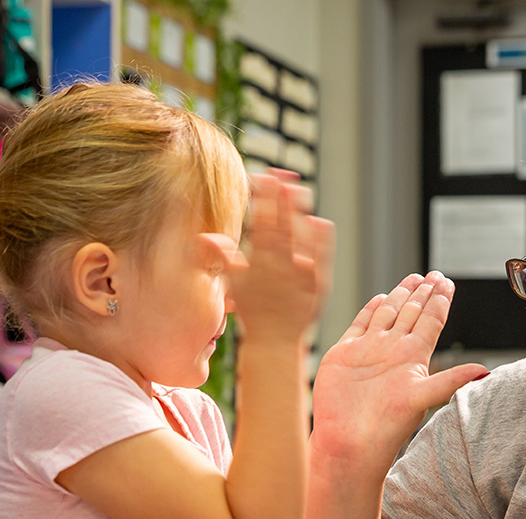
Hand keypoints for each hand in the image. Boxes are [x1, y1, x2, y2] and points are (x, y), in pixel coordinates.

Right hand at [227, 173, 334, 344]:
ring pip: (302, 235)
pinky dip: (320, 237)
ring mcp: (302, 273)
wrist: (275, 341)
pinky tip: (317, 219)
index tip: (261, 176)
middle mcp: (280, 266)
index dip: (261, 198)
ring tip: (298, 188)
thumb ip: (223, 257)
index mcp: (258, 263)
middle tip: (281, 171)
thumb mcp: (233, 284)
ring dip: (300, 210)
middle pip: (282, 223)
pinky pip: (322, 254)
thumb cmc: (253, 312)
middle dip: (281, 196)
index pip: (260, 223)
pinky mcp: (319, 282)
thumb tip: (203, 236)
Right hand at [310, 271, 488, 468]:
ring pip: (388, 313)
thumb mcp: (423, 398)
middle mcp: (393, 350)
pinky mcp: (344, 354)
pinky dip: (369, 310)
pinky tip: (380, 298)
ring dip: (401, 295)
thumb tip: (485, 372)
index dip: (440, 301)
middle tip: (436, 274)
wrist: (349, 442)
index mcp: (413, 357)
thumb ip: (451, 380)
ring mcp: (368, 350)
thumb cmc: (386, 426)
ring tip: (415, 278)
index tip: (449, 282)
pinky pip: (359, 325)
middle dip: (424, 292)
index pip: (431, 320)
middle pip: (412, 312)